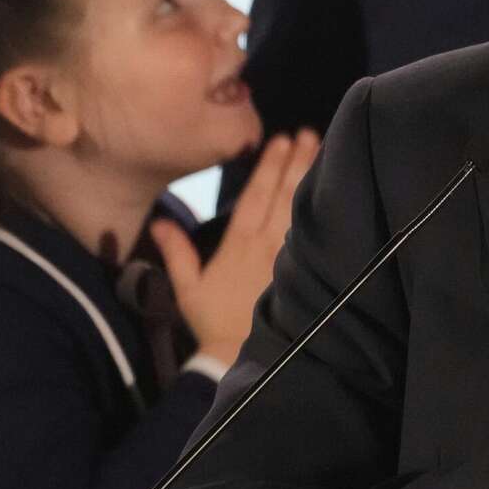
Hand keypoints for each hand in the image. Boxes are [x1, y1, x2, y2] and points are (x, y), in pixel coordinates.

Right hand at [155, 128, 318, 364]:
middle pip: (283, 196)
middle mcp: (265, 245)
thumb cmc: (212, 320)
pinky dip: (318, 211)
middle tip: (309, 134)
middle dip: (296, 163)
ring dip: (309, 179)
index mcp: (238, 245)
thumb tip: (160, 222)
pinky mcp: (298, 271)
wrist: (238, 354)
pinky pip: (310, 235)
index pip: (256, 196)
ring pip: (299, 210)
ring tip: (320, 151)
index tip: (282, 139)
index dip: (269, 167)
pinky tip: (328, 193)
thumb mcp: (187, 287)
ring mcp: (285, 257)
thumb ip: (176, 252)